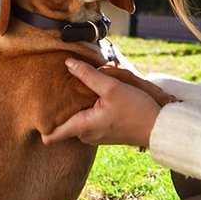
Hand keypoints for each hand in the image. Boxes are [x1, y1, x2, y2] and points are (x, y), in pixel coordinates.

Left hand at [41, 59, 163, 147]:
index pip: (51, 136)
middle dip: (67, 104)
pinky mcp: (105, 132)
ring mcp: (95, 135)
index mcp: (82, 126)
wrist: (159, 127)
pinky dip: (93, 107)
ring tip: (90, 87)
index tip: (40, 108)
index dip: (42, 123)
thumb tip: (68, 63)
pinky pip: (91, 119)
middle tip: (70, 85)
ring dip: (82, 104)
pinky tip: (102, 95)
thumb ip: (88, 75)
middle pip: (64, 121)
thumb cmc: (136, 109)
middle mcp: (86, 135)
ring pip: (79, 118)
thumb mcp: (112, 87)